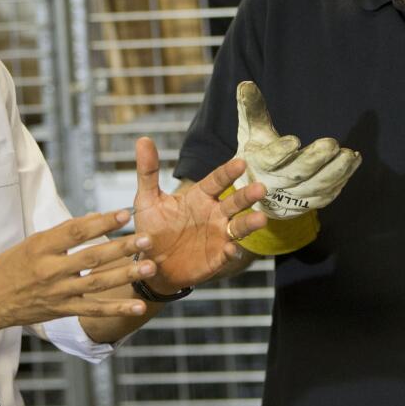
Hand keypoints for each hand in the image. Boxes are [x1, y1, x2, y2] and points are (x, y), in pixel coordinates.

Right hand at [0, 208, 154, 331]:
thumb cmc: (11, 266)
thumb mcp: (31, 242)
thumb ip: (63, 233)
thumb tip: (95, 218)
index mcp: (41, 247)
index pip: (77, 231)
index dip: (102, 222)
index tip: (125, 213)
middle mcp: (50, 270)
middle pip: (92, 257)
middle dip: (122, 248)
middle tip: (147, 239)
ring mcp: (58, 293)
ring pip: (97, 283)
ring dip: (126, 275)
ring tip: (149, 267)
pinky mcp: (62, 310)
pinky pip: (94, 310)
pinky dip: (117, 309)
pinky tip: (138, 306)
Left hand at [131, 136, 266, 291]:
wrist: (152, 265)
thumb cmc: (152, 229)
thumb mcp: (147, 200)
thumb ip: (148, 171)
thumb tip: (143, 139)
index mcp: (199, 197)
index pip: (217, 180)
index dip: (228, 172)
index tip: (241, 162)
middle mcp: (214, 214)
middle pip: (235, 202)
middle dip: (247, 195)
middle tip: (260, 188)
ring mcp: (219, 236)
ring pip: (238, 227)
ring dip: (249, 223)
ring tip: (260, 219)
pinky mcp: (218, 258)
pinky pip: (229, 254)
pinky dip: (232, 251)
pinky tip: (232, 249)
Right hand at [234, 81, 360, 218]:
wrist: (256, 190)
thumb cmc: (256, 152)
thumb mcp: (250, 130)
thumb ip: (252, 109)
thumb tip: (246, 83)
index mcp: (258, 164)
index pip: (269, 160)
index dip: (281, 152)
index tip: (295, 140)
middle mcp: (274, 184)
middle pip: (296, 174)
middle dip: (315, 160)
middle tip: (332, 144)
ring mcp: (292, 198)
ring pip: (316, 187)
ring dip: (335, 172)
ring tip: (351, 155)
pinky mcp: (307, 205)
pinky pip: (326, 196)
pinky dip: (341, 181)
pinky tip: (352, 164)